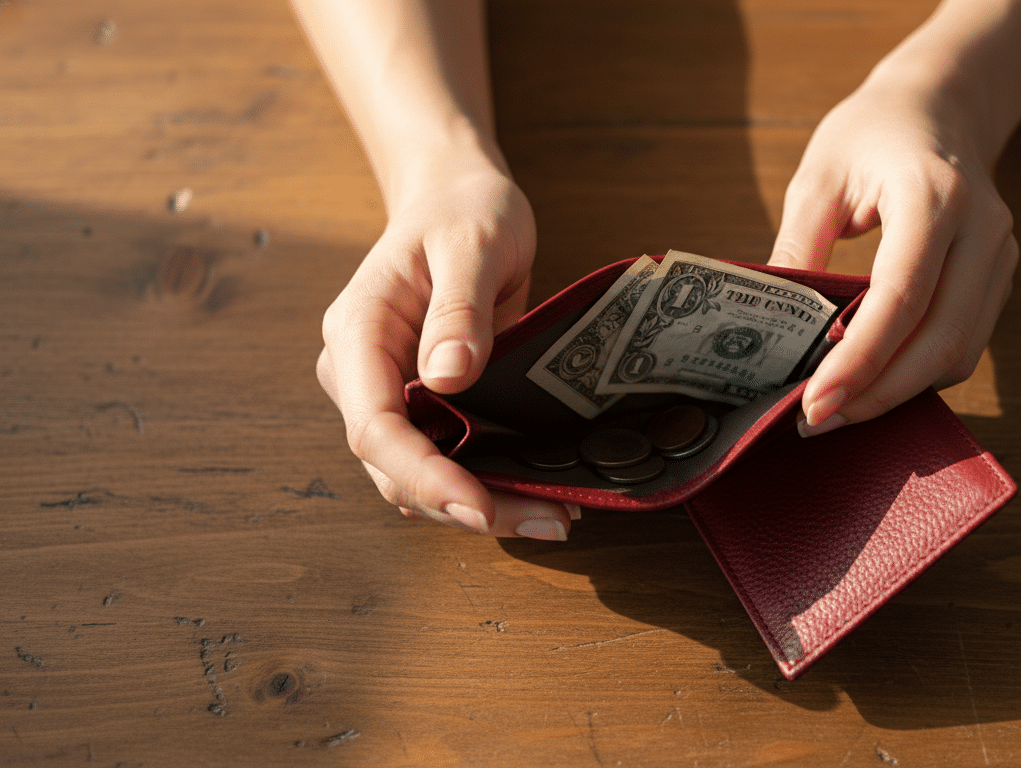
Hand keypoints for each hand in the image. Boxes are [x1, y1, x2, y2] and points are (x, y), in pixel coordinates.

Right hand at [316, 166, 577, 538]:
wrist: (459, 198)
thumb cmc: (463, 210)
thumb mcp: (472, 243)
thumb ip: (458, 309)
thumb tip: (447, 377)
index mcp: (359, 335)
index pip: (374, 428)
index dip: (424, 476)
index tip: (479, 504)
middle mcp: (363, 376)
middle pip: (397, 469)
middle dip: (465, 505)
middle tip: (547, 519)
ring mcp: (394, 394)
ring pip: (422, 477)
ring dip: (483, 505)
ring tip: (554, 515)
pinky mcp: (428, 404)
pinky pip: (449, 458)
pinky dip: (490, 482)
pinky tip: (540, 491)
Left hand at [769, 75, 1017, 436]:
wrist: (939, 104)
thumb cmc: (871, 133)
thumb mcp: (816, 179)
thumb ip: (797, 251)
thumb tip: (770, 330)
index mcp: (933, 194)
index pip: (901, 297)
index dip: (859, 360)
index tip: (815, 403)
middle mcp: (981, 228)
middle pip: (940, 339)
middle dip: (878, 393)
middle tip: (818, 422)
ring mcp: (1000, 255)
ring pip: (959, 352)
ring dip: (900, 392)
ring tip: (839, 409)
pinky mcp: (999, 276)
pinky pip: (965, 344)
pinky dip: (920, 374)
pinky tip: (874, 382)